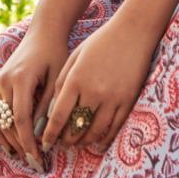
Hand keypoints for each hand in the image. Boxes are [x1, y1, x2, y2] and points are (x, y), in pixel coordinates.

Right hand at [0, 25, 70, 169]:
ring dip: (9, 141)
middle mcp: (3, 82)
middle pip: (8, 123)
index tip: (38, 157)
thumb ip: (48, 106)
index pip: (21, 119)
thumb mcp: (57, 79)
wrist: (42, 34)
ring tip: (22, 157)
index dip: (28, 141)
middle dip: (21, 146)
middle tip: (35, 163)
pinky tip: (9, 145)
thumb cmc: (55, 54)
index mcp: (20, 79)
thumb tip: (43, 134)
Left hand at [40, 15, 158, 154]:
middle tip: (61, 145)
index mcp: (76, 80)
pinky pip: (115, 127)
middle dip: (65, 140)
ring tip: (77, 144)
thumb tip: (52, 110)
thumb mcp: (75, 57)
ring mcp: (112, 98)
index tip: (45, 143)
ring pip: (95, 131)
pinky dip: (105, 139)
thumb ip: (62, 82)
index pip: (58, 116)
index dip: (50, 133)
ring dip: (84, 142)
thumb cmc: (100, 42)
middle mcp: (93, 92)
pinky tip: (98, 144)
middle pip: (75, 127)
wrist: (133, 32)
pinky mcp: (128, 100)